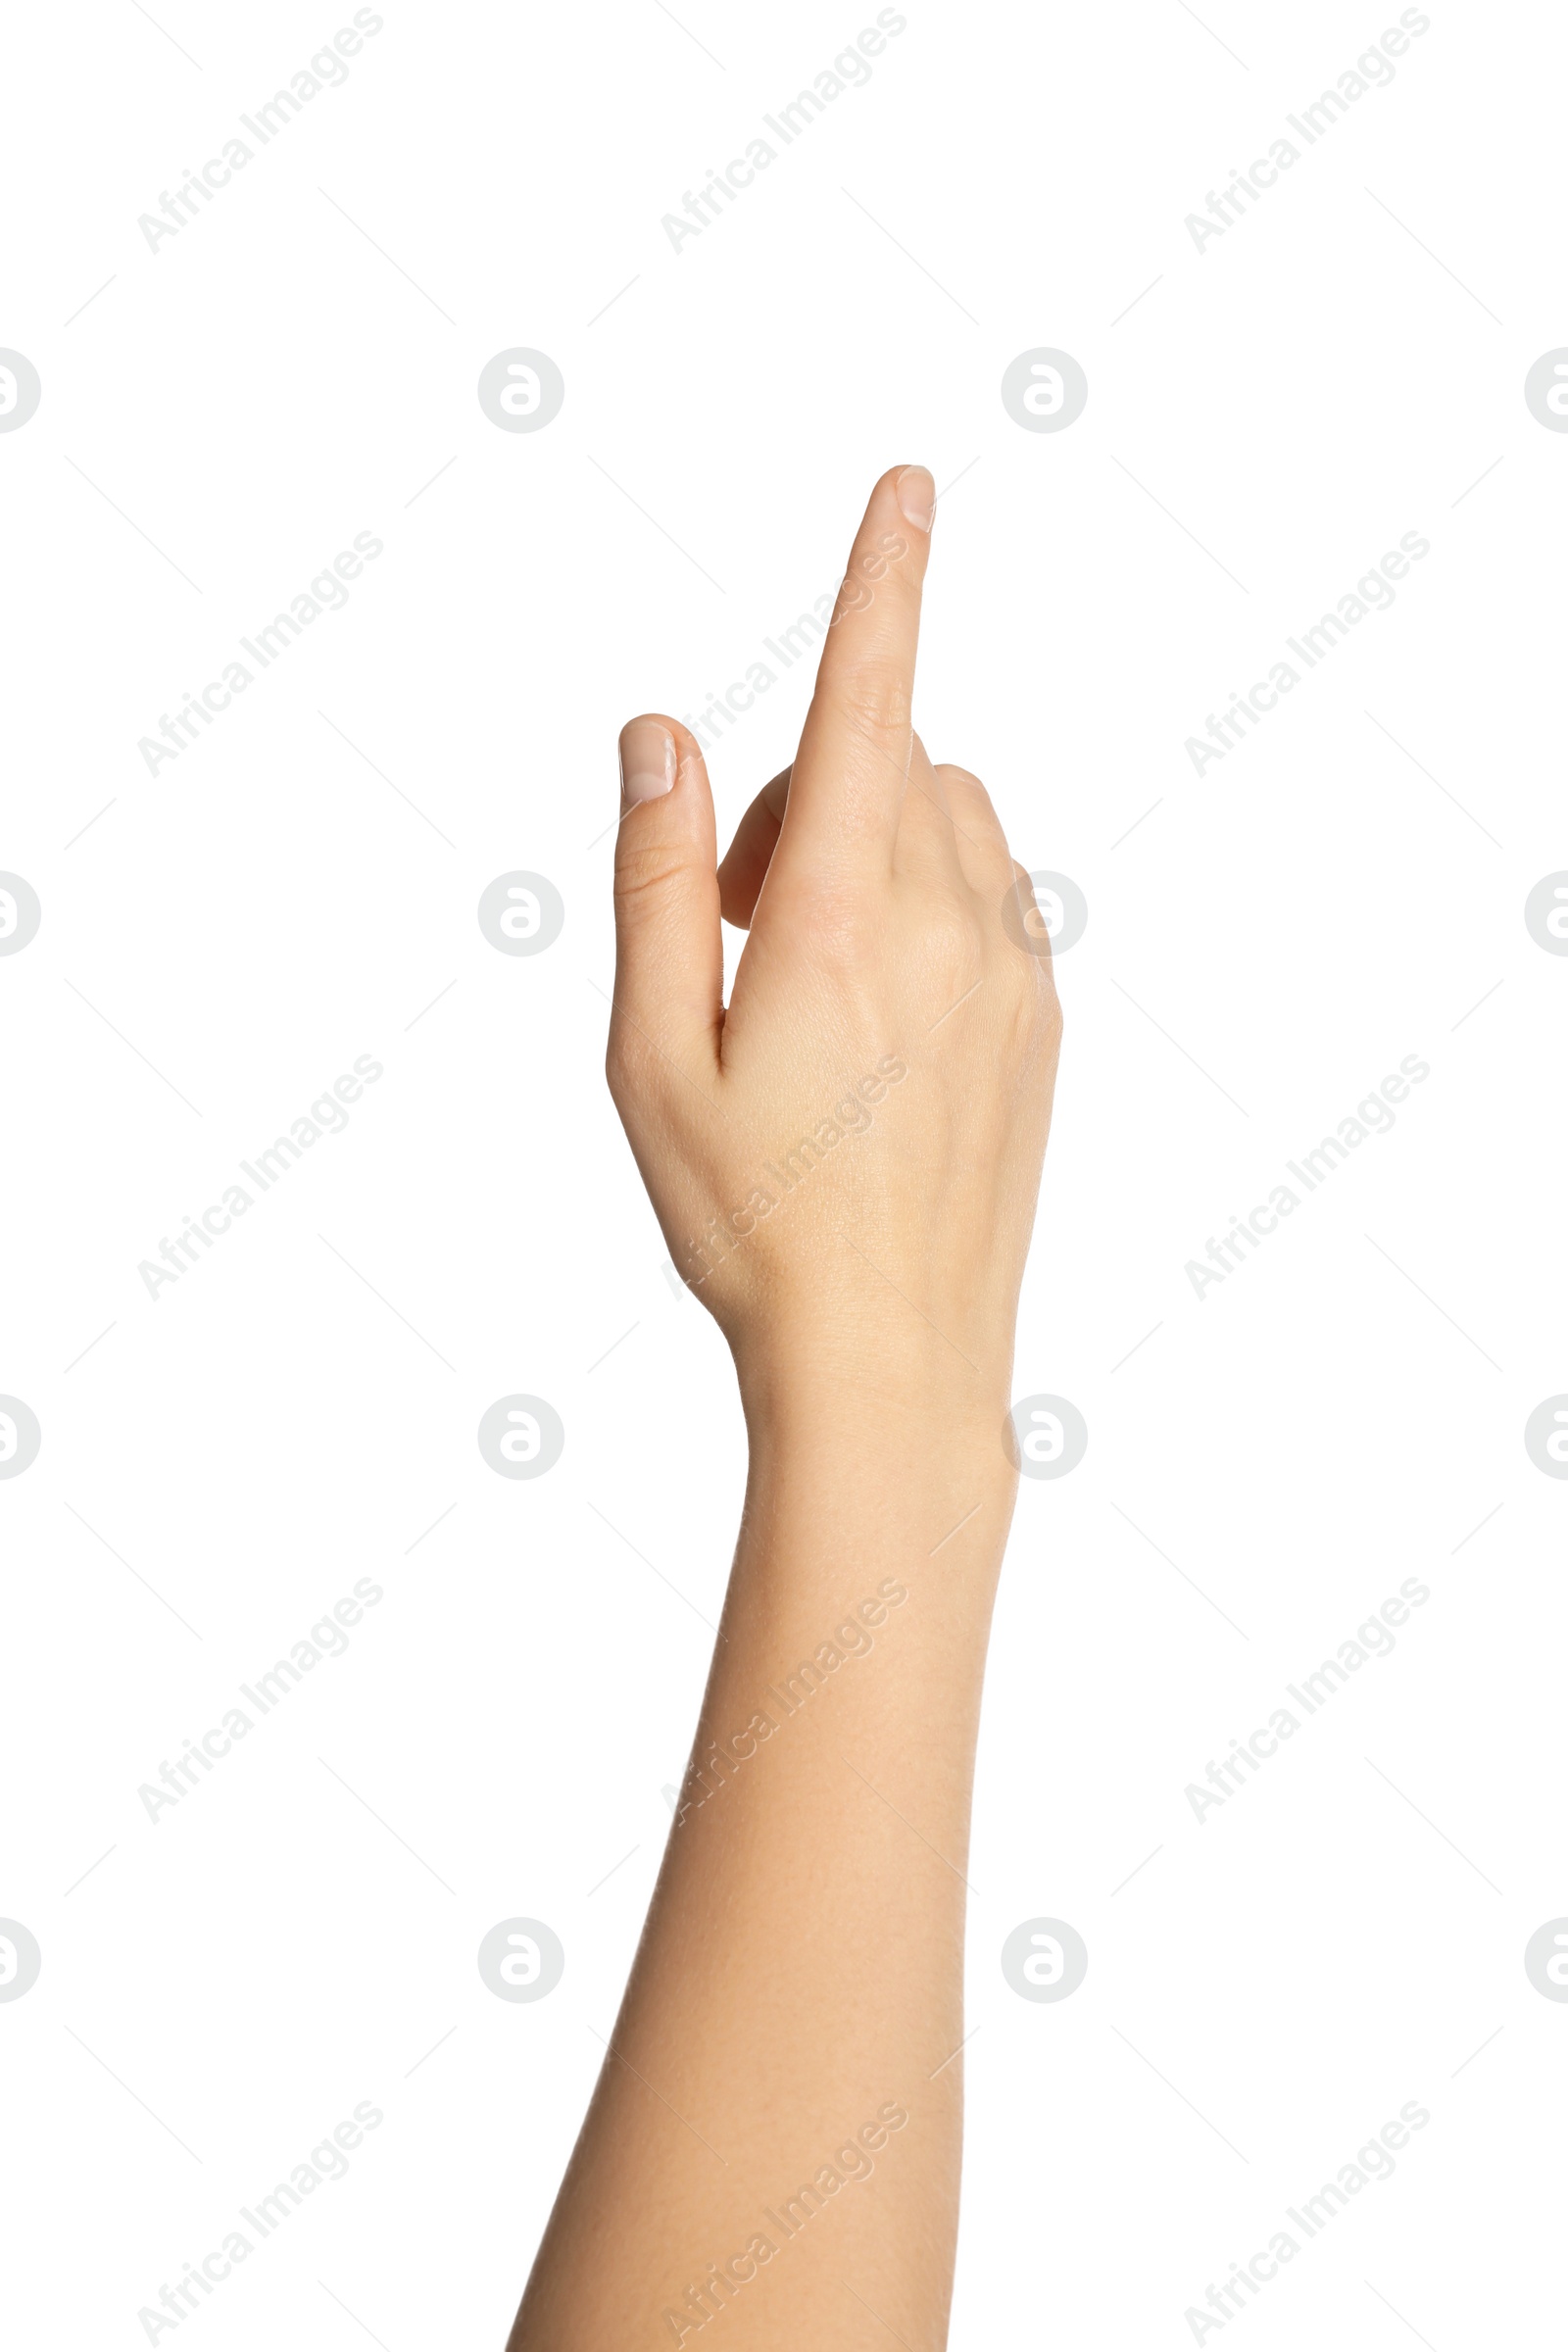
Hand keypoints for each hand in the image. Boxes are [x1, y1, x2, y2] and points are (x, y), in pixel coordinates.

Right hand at [607, 466, 1061, 1415]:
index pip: (869, 707)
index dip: (882, 584)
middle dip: (811, 797)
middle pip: (894, 763)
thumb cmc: (751, 1223)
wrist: (891, 1359)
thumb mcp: (652, 1060)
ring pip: (951, 822)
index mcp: (845, 922)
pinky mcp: (1043, 1019)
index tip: (909, 485)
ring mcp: (1016, 971)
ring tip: (807, 981)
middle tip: (742, 931)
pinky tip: (877, 1025)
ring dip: (873, 846)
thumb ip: (658, 882)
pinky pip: (993, 895)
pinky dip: (928, 904)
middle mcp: (953, 925)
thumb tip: (663, 735)